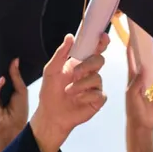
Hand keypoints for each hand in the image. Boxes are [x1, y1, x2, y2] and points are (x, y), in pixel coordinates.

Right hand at [0, 58, 28, 151]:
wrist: (15, 126)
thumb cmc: (20, 110)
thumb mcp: (21, 91)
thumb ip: (16, 76)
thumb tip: (15, 60)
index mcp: (9, 88)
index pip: (6, 74)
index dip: (7, 65)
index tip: (10, 54)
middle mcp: (0, 91)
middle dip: (0, 68)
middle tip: (4, 56)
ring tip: (4, 66)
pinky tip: (1, 81)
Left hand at [29, 33, 109, 151]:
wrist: (50, 115)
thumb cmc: (50, 92)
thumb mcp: (51, 70)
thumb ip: (61, 53)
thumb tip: (70, 36)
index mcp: (80, 63)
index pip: (94, 49)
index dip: (101, 42)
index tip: (102, 36)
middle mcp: (89, 73)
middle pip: (99, 60)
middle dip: (88, 65)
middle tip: (75, 73)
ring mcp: (95, 86)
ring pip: (97, 78)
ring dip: (81, 84)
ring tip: (68, 91)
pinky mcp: (97, 100)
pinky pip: (99, 94)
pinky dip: (86, 96)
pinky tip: (78, 100)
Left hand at [125, 46, 152, 130]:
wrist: (143, 124)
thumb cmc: (134, 109)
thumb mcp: (133, 95)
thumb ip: (137, 81)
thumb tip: (144, 68)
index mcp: (134, 73)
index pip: (132, 53)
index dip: (133, 42)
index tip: (137, 32)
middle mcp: (143, 74)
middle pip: (149, 57)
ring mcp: (152, 81)